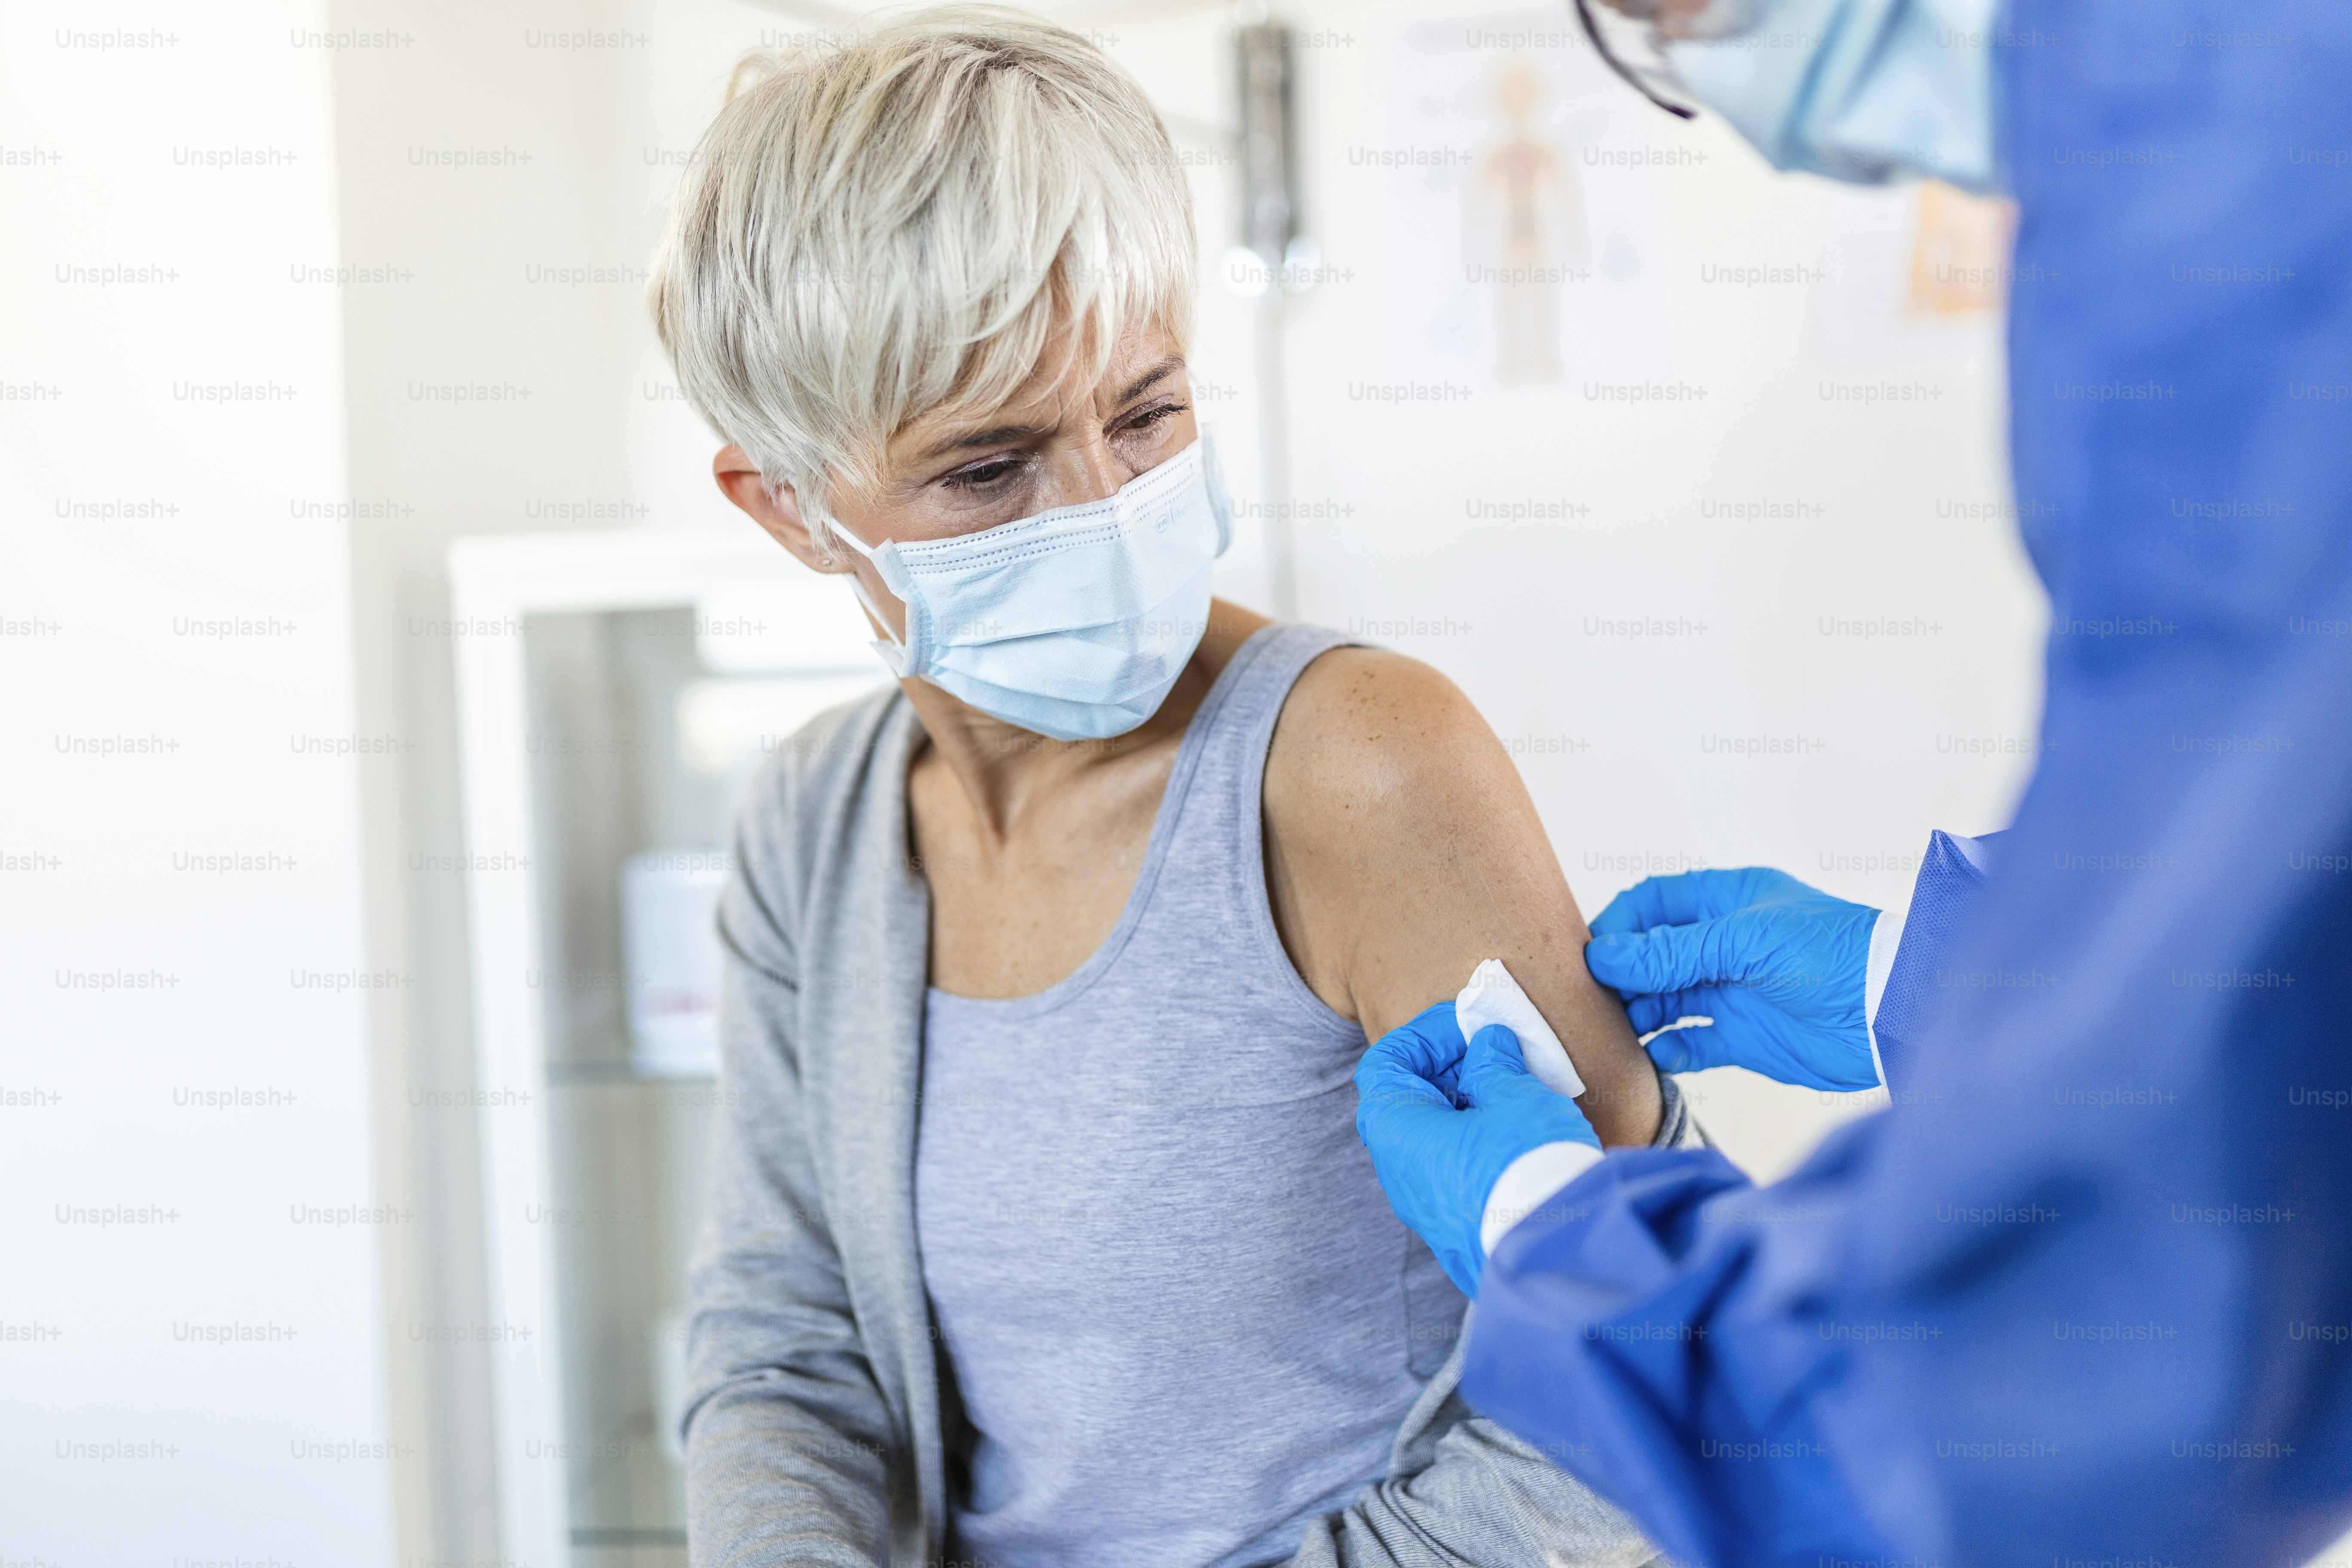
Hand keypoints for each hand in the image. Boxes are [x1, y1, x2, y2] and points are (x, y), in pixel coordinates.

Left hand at [1355, 1005, 1599, 1295]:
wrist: (1560, 1258)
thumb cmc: (1528, 1167)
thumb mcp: (1515, 1096)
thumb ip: (1494, 1064)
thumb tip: (1487, 1046)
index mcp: (1397, 1132)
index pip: (1384, 1066)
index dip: (1423, 1037)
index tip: (1468, 1026)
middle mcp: (1400, 1173)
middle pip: (1408, 1101)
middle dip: (1451, 1069)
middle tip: (1497, 1053)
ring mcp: (1426, 1206)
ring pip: (1434, 1138)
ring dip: (1469, 1105)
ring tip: (1516, 1088)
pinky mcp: (1456, 1228)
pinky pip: (1453, 1170)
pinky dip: (1478, 1140)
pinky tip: (1519, 1130)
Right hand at [1583, 868, 1880, 1091]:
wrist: (1891, 1013)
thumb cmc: (1833, 958)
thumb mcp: (1745, 941)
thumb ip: (1672, 952)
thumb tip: (1605, 956)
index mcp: (1726, 902)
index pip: (1653, 904)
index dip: (1619, 927)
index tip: (1592, 956)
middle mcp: (1722, 945)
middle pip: (1650, 955)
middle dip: (1621, 976)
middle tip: (1597, 999)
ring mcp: (1730, 991)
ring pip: (1663, 1000)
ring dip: (1638, 1015)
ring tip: (1623, 1030)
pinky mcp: (1740, 1037)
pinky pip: (1688, 1044)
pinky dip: (1667, 1052)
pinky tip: (1656, 1056)